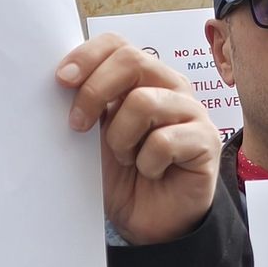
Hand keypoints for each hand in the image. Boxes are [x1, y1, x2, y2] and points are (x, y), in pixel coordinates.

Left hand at [58, 34, 220, 245]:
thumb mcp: (96, 135)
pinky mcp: (206, 140)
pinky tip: (151, 173)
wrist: (149, 222)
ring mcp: (192, 111)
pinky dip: (146, 163)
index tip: (61, 81)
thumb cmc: (123, 175)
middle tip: (77, 126)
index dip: (87, 56)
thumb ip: (88, 103)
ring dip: (121, 138)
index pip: (118, 44)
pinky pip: (163, 141)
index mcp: (143, 78)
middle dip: (95, 92)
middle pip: (131, 61)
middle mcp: (170, 87)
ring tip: (126, 159)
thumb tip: (61, 79)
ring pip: (143, 102)